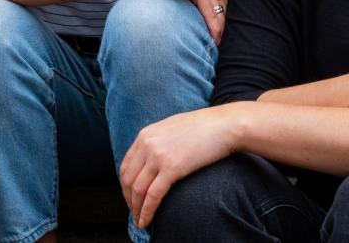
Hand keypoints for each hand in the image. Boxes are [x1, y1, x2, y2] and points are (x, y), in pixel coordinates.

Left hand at [119, 105, 239, 228]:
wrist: (223, 125)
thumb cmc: (203, 128)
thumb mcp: (171, 128)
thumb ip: (158, 141)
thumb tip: (153, 158)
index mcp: (145, 135)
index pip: (125, 165)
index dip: (125, 186)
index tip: (131, 198)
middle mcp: (147, 144)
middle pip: (128, 179)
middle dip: (129, 200)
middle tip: (134, 214)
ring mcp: (158, 156)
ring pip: (138, 190)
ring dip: (136, 209)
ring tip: (140, 222)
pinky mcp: (171, 168)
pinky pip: (153, 195)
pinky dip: (147, 211)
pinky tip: (147, 221)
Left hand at [185, 0, 227, 45]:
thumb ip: (181, 11)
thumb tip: (179, 31)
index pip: (212, 16)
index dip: (215, 32)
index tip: (215, 43)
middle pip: (220, 14)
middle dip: (220, 30)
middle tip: (217, 43)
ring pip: (225, 10)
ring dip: (222, 23)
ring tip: (218, 36)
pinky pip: (225, 3)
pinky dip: (222, 14)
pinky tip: (219, 23)